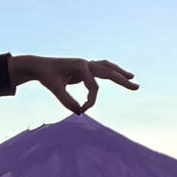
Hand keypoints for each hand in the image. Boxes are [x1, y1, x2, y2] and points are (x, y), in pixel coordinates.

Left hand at [7, 55, 137, 114]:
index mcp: (80, 66)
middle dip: (122, 80)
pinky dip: (110, 71)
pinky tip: (118, 75)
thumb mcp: (54, 89)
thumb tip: (78, 112)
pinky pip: (101, 69)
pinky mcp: (84, 68)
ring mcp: (85, 64)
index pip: (94, 87)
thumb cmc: (46, 76)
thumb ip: (66, 100)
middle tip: (136, 87)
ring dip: (119, 72)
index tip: (82, 111)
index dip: (90, 101)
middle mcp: (85, 63)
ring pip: (107, 67)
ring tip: (132, 77)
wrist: (39, 66)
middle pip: (108, 72)